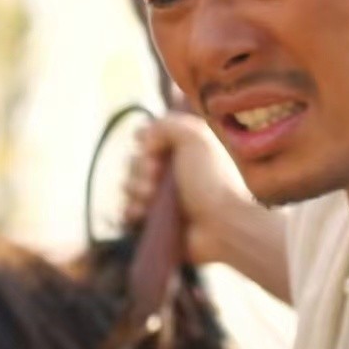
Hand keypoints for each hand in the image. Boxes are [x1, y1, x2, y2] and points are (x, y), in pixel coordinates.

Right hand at [121, 112, 249, 265]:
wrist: (221, 225)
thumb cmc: (211, 180)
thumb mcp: (196, 137)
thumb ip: (167, 124)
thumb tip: (144, 137)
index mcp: (182, 149)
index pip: (147, 137)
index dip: (144, 141)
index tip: (152, 147)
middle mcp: (171, 172)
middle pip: (134, 160)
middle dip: (139, 167)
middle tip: (155, 176)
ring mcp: (161, 198)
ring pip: (128, 186)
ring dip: (135, 189)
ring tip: (151, 197)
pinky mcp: (154, 222)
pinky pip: (127, 211)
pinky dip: (131, 210)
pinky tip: (142, 213)